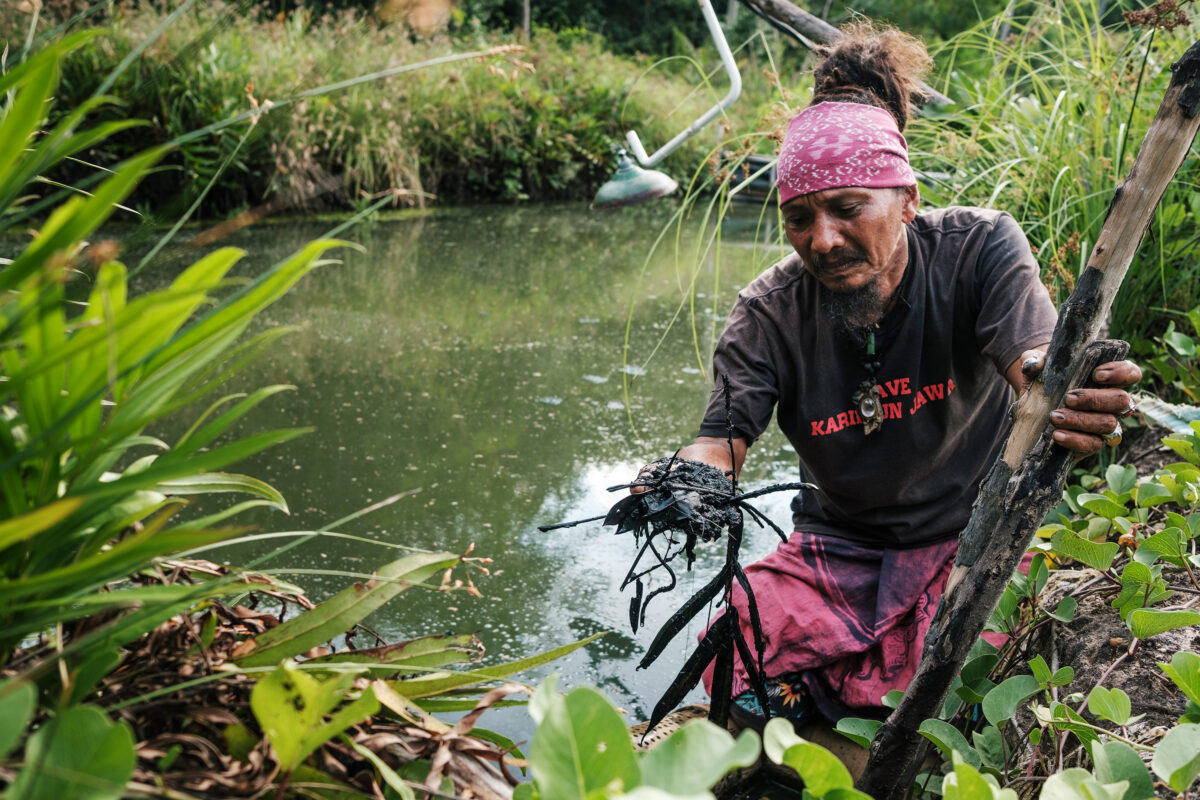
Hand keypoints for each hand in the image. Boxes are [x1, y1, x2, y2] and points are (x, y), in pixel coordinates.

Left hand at [1018, 349, 1141, 455]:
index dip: (1121, 373)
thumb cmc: (1043, 380)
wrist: (1029, 407)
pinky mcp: (1091, 442)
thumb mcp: (1035, 366)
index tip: (1097, 374)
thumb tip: (1033, 365)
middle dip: (1095, 399)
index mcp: (1107, 379)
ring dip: (1082, 420)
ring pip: (1108, 423)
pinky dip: (1075, 440)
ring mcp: (1104, 424)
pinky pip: (1093, 444)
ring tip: (1055, 417)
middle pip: (1122, 401)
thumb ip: (1034, 360)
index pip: (1131, 373)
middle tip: (1069, 398)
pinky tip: (1057, 435)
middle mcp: (1111, 402)